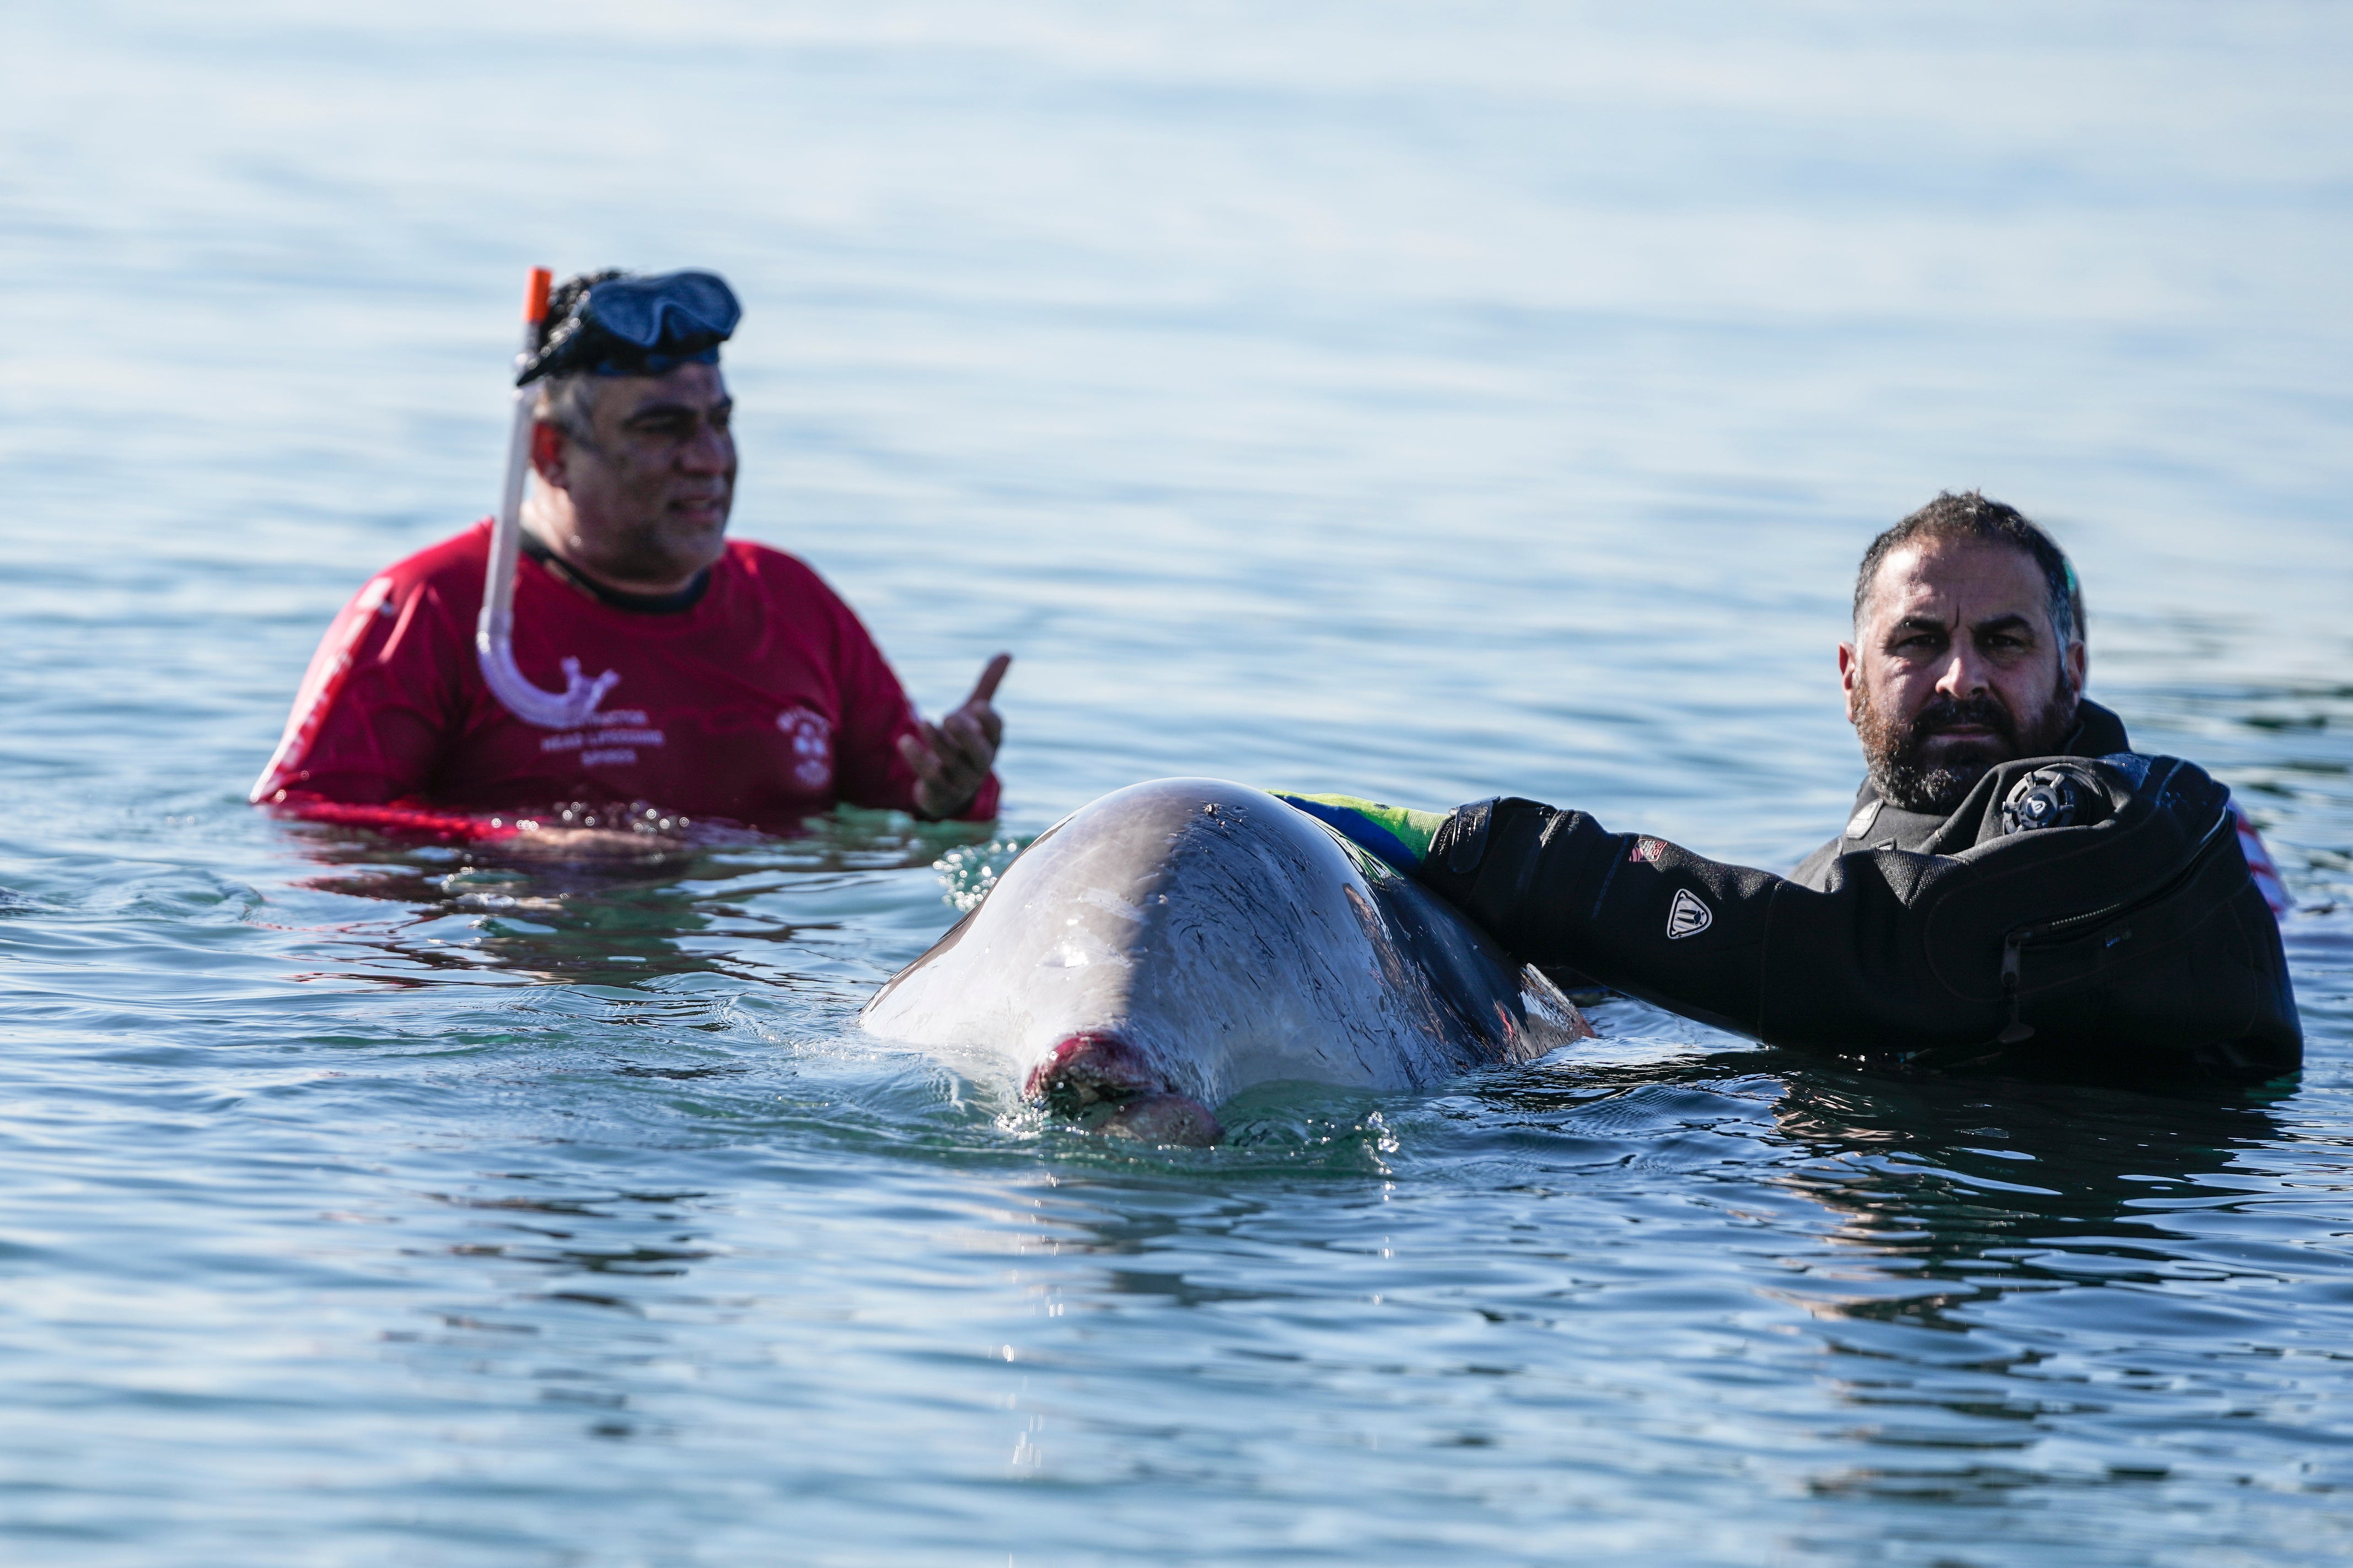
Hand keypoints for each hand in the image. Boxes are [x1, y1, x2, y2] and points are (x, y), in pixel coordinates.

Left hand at [899, 653, 1009, 819]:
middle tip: (948, 717)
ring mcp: (962, 780)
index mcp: (991, 741)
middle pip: (979, 751)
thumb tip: (1007, 653)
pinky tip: (904, 740)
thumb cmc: (963, 742)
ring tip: (923, 722)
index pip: (996, 731)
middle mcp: (981, 763)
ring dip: (938, 743)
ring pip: (953, 763)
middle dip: (965, 735)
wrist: (946, 788)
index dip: (988, 719)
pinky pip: (932, 779)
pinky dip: (918, 760)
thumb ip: (988, 686)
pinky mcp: (942, 793)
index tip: (976, 705)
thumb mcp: (973, 714)